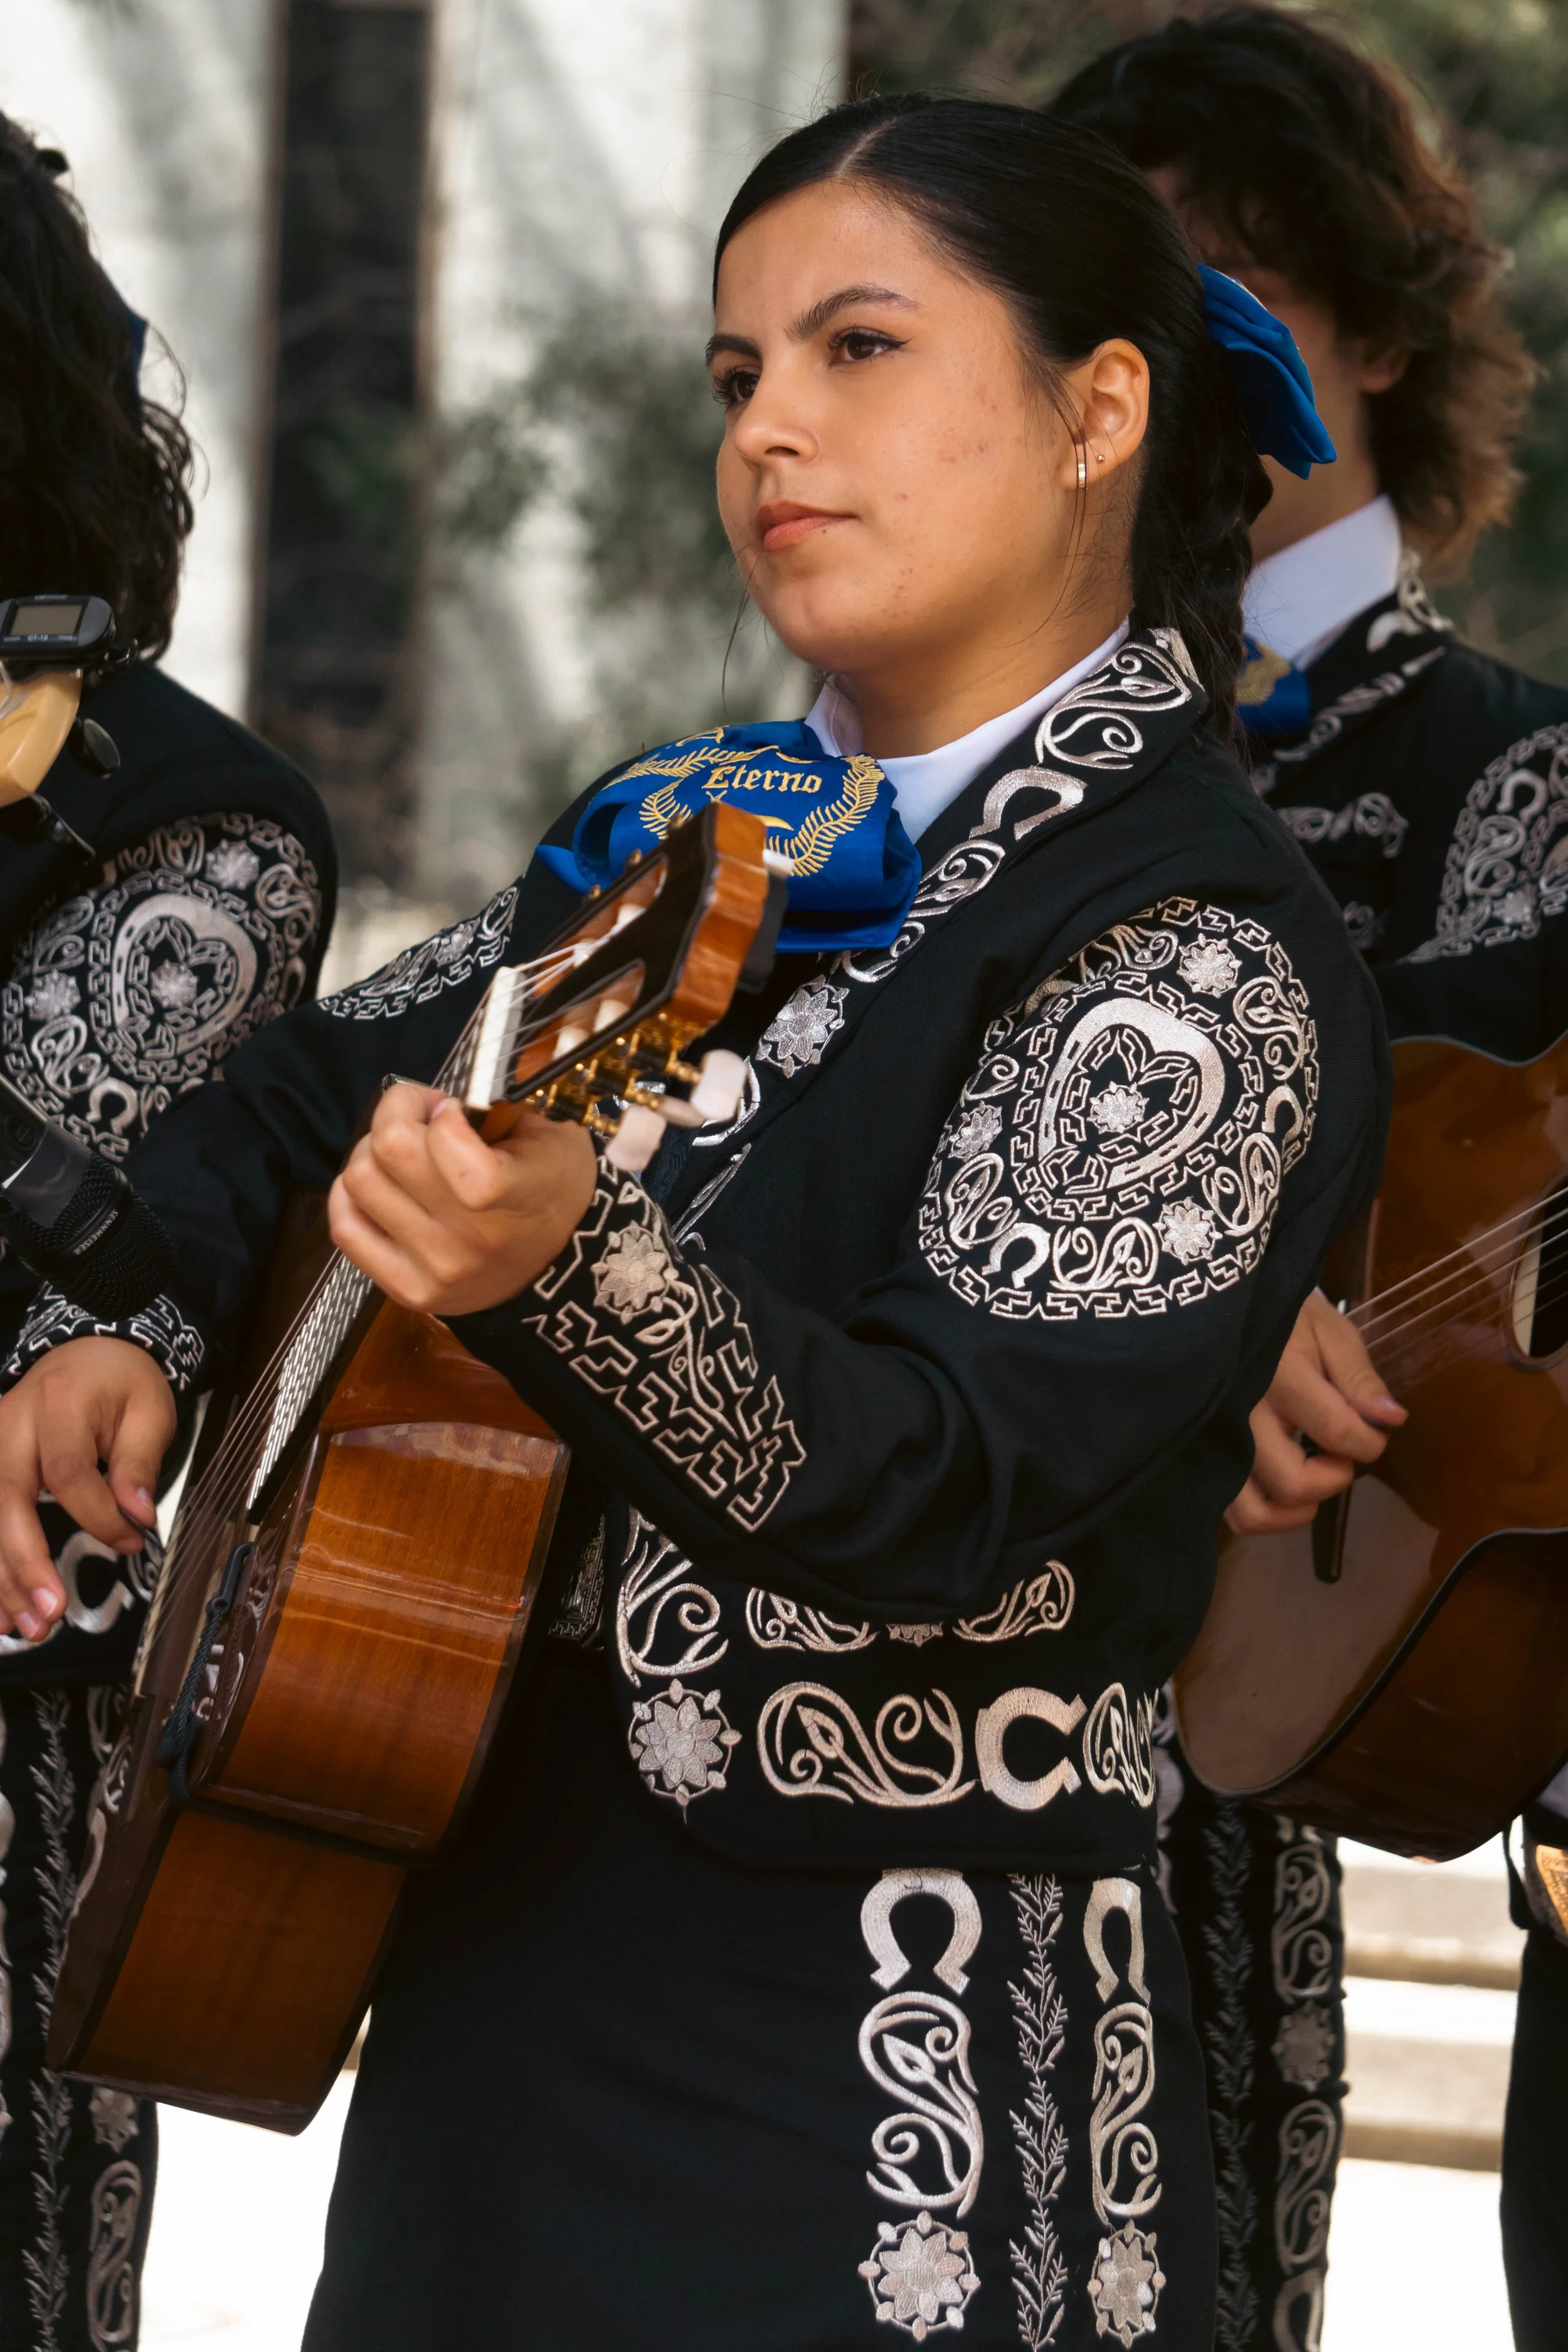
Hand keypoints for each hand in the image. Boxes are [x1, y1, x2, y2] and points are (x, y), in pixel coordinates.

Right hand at [0, 1337, 174, 1638]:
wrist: (84, 1353)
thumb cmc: (121, 1383)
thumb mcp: (150, 1410)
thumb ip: (140, 1464)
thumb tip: (139, 1519)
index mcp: (59, 1403)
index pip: (68, 1471)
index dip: (98, 1515)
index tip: (132, 1542)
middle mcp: (11, 1424)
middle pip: (7, 1498)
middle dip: (25, 1563)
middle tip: (50, 1615)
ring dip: (0, 1577)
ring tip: (24, 1628)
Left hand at [328, 1084, 599, 1317]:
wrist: (561, 1270)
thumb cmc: (554, 1189)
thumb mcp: (552, 1139)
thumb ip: (497, 1110)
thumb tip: (432, 1102)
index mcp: (517, 1196)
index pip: (449, 1145)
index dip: (441, 1113)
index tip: (453, 1109)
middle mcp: (470, 1240)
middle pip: (391, 1150)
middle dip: (399, 1111)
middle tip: (421, 1113)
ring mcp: (434, 1269)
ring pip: (360, 1181)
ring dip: (372, 1151)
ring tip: (402, 1152)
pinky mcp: (406, 1290)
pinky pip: (346, 1226)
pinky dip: (351, 1194)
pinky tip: (382, 1185)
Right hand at [1225, 1287, 1406, 1535]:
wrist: (1227, 1309)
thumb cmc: (1288, 1321)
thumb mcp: (1331, 1332)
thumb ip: (1359, 1378)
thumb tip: (1391, 1420)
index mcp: (1279, 1375)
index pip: (1335, 1430)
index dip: (1370, 1444)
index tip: (1375, 1432)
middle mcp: (1242, 1414)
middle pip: (1292, 1482)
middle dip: (1333, 1478)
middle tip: (1339, 1451)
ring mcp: (1217, 1439)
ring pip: (1253, 1511)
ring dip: (1297, 1507)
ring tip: (1313, 1475)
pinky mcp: (1207, 1456)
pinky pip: (1232, 1510)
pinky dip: (1266, 1513)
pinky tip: (1285, 1486)